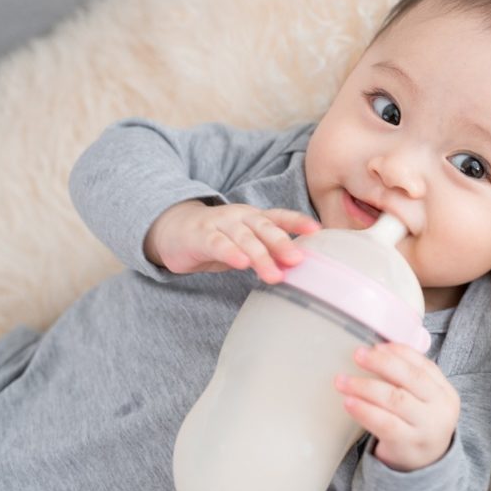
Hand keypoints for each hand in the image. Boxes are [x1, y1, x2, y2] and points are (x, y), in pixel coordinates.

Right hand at [144, 200, 320, 283]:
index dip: (297, 221)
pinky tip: (241, 263)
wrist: (174, 230)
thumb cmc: (218, 239)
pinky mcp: (200, 236)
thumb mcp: (246, 244)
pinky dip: (230, 253)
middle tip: (297, 260)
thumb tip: (296, 267)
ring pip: (244, 238)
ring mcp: (220, 224)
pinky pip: (217, 244)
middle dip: (282, 243)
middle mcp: (240, 216)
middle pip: (264, 228)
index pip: (279, 217)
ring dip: (260, 256)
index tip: (317, 230)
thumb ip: (268, 252)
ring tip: (274, 274)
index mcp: (254, 217)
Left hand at [334, 343, 459, 471]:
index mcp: (445, 392)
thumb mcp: (425, 401)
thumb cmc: (418, 424)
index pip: (424, 365)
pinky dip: (364, 410)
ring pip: (395, 399)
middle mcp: (440, 408)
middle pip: (410, 378)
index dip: (400, 352)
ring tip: (343, 381)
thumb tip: (378, 350)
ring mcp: (426, 428)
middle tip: (358, 355)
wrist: (425, 466)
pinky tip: (349, 402)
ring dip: (365, 386)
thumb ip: (410, 378)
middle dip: (381, 363)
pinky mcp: (407, 445)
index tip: (376, 345)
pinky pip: (384, 423)